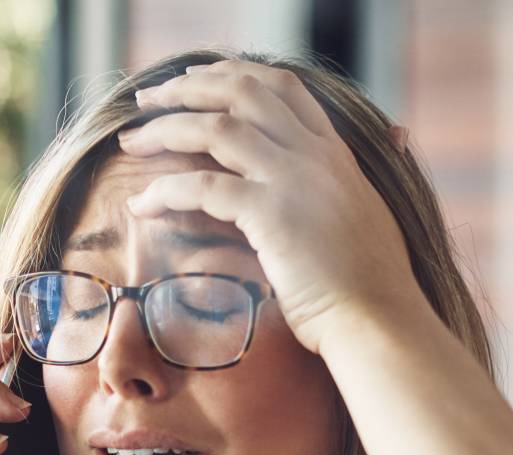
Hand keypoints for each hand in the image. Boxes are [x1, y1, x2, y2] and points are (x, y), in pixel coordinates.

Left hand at [122, 59, 428, 353]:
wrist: (382, 321)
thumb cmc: (371, 287)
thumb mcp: (365, 218)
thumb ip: (345, 188)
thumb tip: (371, 158)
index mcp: (335, 153)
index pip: (283, 87)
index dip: (234, 74)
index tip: (193, 81)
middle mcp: (316, 155)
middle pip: (243, 91)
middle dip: (187, 88)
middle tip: (147, 99)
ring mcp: (295, 180)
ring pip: (216, 127)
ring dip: (165, 128)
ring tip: (131, 141)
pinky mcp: (272, 215)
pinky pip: (202, 187)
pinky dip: (164, 190)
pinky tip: (140, 205)